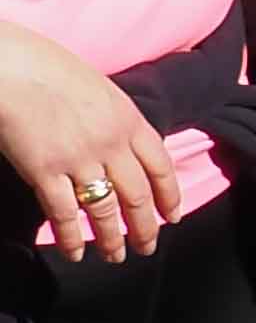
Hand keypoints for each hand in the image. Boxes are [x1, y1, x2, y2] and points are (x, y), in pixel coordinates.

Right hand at [0, 15, 177, 262]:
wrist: (9, 65)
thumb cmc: (46, 67)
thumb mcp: (97, 89)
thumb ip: (113, 119)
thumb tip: (120, 143)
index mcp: (128, 120)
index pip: (160, 166)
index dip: (169, 196)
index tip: (172, 217)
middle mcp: (111, 143)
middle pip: (137, 195)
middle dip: (145, 227)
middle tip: (147, 247)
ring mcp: (79, 159)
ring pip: (104, 209)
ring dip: (112, 238)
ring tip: (116, 256)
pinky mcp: (44, 171)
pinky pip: (64, 213)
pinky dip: (72, 237)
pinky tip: (76, 253)